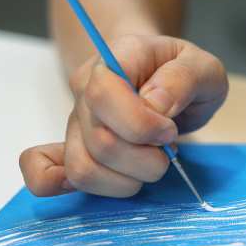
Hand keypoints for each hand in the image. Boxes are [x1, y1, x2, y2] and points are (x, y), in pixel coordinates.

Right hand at [19, 35, 227, 197]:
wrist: (163, 75)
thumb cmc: (182, 72)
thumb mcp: (203, 67)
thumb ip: (183, 79)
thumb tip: (155, 105)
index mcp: (117, 58)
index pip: (102, 94)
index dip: (139, 124)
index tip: (169, 131)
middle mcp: (86, 87)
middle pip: (98, 141)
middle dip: (144, 160)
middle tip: (168, 150)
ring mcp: (75, 119)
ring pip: (82, 168)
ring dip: (125, 181)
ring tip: (149, 163)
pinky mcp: (71, 147)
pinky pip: (42, 175)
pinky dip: (59, 187)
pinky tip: (102, 180)